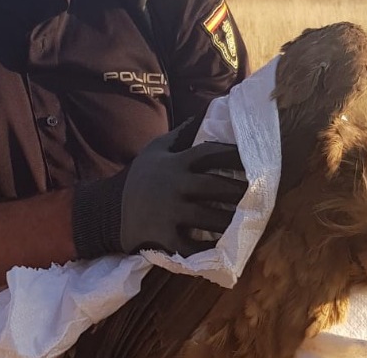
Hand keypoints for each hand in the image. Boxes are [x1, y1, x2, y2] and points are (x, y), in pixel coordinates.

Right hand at [72, 119, 248, 258]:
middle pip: (214, 186)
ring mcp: (169, 212)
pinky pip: (191, 245)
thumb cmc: (138, 179)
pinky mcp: (164, 236)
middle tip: (258, 196)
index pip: (210, 153)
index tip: (251, 160)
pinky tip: (223, 250)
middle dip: (238, 192)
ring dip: (230, 221)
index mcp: (175, 163)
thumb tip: (201, 116)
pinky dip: (208, 250)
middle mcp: (174, 185)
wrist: (109, 210)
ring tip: (247, 223)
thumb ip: (178, 136)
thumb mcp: (154, 150)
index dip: (233, 155)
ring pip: (208, 217)